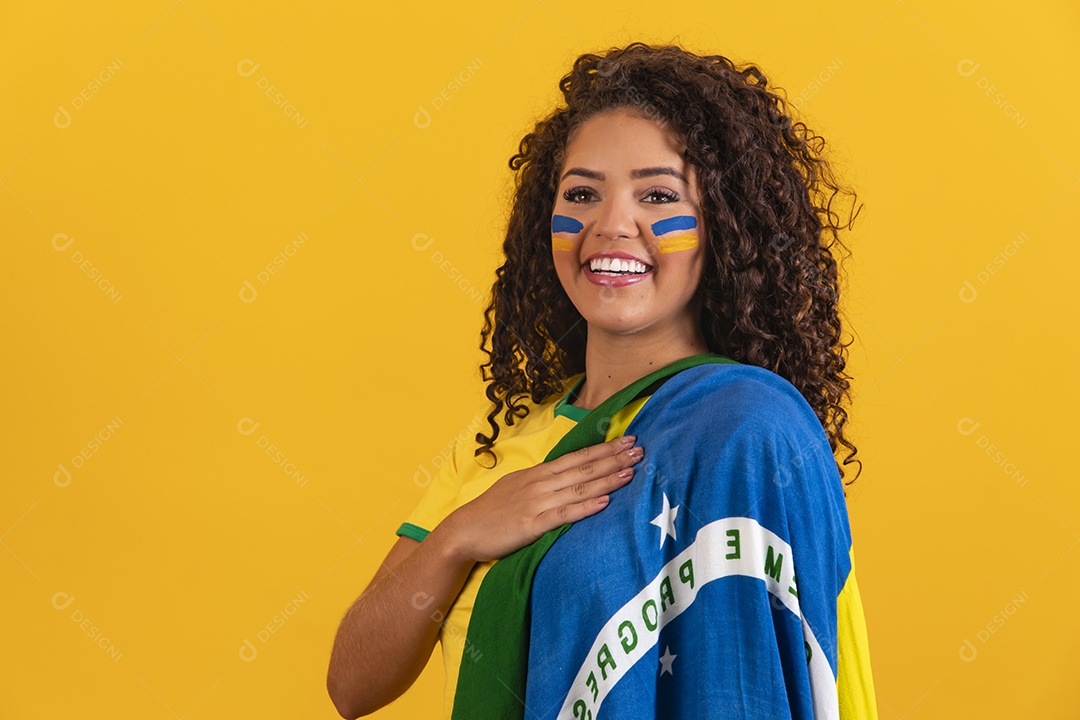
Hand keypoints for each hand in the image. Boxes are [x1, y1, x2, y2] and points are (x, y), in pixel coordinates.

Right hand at [438, 435, 643, 562]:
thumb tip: (565, 475)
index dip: (603, 449)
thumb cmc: (491, 511)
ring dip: (607, 479)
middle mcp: (540, 484)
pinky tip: (606, 502)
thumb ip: (542, 481)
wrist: (463, 531)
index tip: (626, 440)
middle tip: (639, 450)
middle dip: (613, 458)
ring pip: (579, 488)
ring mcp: (537, 503)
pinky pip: (564, 514)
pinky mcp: (533, 524)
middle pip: (583, 468)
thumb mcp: (516, 487)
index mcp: (537, 473)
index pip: (577, 457)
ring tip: (631, 472)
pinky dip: (586, 507)